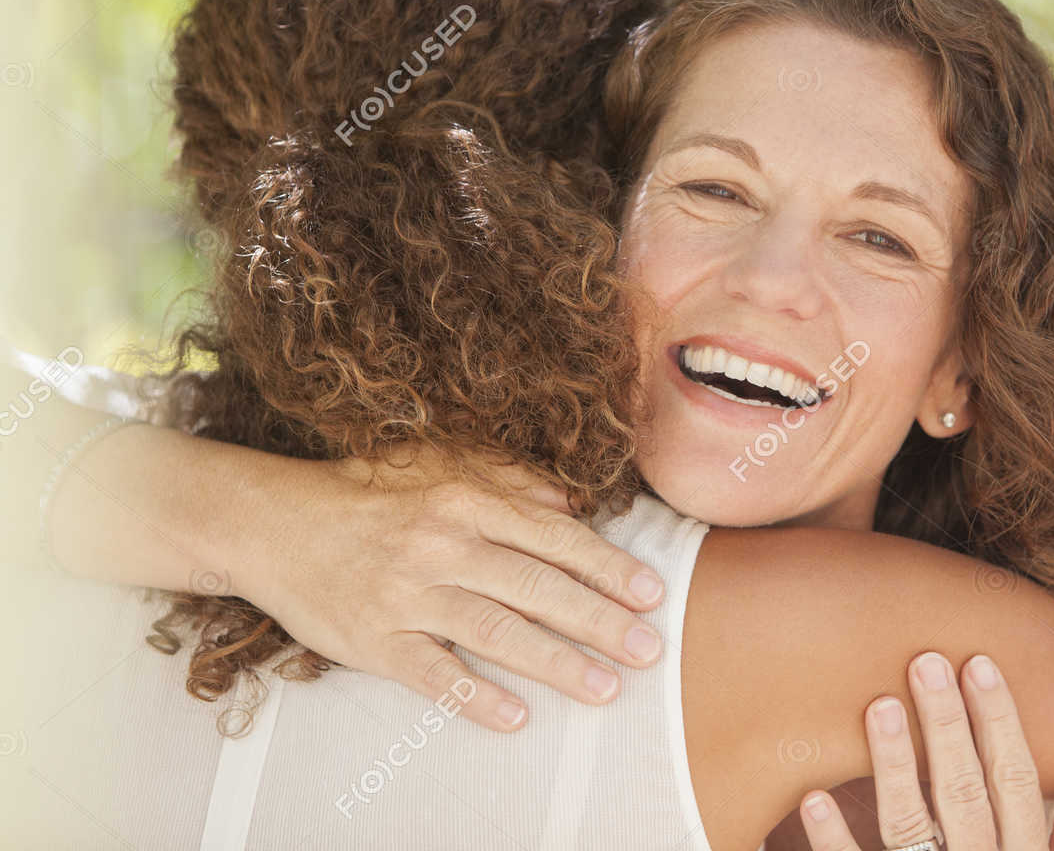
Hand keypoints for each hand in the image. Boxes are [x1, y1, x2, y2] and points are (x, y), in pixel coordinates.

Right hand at [230, 442, 665, 731]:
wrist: (274, 523)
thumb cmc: (369, 492)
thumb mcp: (440, 464)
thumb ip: (510, 481)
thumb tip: (571, 506)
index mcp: (466, 501)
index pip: (552, 538)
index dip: (606, 567)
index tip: (651, 593)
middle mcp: (442, 545)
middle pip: (535, 588)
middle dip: (599, 621)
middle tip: (649, 650)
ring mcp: (407, 595)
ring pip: (495, 632)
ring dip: (555, 663)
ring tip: (605, 688)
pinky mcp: (373, 639)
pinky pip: (432, 674)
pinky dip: (474, 697)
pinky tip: (517, 716)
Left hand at [799, 651, 1053, 849]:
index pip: (1015, 781)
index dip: (999, 721)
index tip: (978, 663)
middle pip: (964, 792)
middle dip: (945, 725)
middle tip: (924, 662)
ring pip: (910, 826)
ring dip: (893, 766)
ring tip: (877, 706)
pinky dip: (834, 842)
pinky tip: (813, 798)